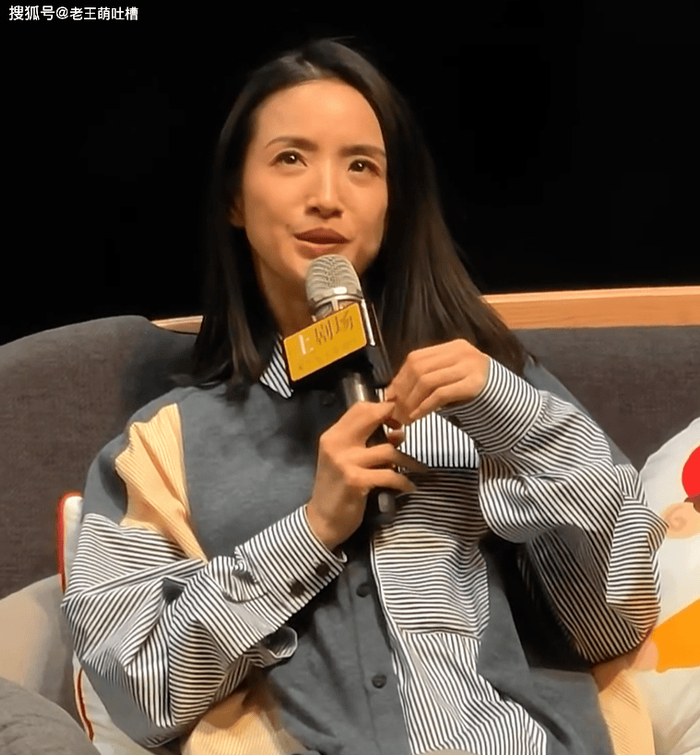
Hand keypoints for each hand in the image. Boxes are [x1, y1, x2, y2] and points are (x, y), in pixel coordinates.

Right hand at [306, 401, 427, 550]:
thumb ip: (370, 445)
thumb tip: (399, 433)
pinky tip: (409, 487)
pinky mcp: (356, 481)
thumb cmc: (337, 489)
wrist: (322, 521)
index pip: (359, 408)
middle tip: (407, 433)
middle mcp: (337, 443)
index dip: (382, 409)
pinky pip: (390, 475)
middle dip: (395, 420)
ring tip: (419, 469)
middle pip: (371, 417)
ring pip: (388, 450)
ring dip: (408, 460)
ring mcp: (345, 462)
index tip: (395, 421)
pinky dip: (404, 482)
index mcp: (333, 436)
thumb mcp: (348, 462)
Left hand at [384, 340, 489, 425]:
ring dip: (411, 402)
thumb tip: (393, 393)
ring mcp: (470, 366)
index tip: (390, 397)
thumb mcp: (451, 382)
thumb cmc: (477, 398)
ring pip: (427, 380)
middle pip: (418, 368)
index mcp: (454, 348)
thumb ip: (428, 381)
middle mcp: (462, 352)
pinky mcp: (474, 384)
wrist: (512, 408)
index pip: (416, 358)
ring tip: (404, 418)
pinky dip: (423, 407)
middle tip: (395, 412)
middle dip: (402, 392)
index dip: (399, 378)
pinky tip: (416, 417)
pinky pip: (440, 394)